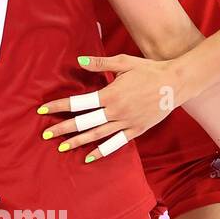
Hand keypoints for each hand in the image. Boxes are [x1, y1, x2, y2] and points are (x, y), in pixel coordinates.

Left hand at [36, 53, 180, 161]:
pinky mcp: (137, 130)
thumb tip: (78, 61)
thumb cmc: (148, 69)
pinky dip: (102, 151)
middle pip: (83, 122)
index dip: (59, 106)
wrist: (176, 82)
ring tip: (61, 148)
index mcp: (110, 94)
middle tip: (45, 134)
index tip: (43, 110)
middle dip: (63, 128)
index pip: (78, 103)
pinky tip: (89, 157)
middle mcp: (116, 111)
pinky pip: (116, 143)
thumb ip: (99, 64)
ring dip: (78, 142)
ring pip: (97, 135)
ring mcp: (127, 123)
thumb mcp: (123, 62)